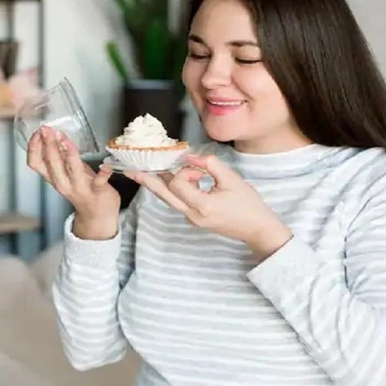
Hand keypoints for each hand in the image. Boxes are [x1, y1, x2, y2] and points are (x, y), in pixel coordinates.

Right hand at [27, 126, 120, 238]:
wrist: (97, 216)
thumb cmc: (82, 189)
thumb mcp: (65, 173)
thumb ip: (59, 158)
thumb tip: (54, 135)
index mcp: (54, 177)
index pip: (35, 163)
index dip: (33, 148)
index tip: (36, 133)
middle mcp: (63, 183)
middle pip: (51, 163)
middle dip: (48, 144)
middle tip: (47, 129)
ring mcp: (80, 188)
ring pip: (71, 170)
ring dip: (68, 153)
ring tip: (65, 140)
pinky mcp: (98, 191)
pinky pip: (99, 182)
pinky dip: (102, 174)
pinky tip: (105, 167)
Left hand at [125, 154, 292, 256]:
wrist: (256, 228)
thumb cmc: (248, 204)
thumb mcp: (232, 179)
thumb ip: (211, 165)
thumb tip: (191, 157)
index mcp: (202, 206)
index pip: (178, 184)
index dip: (184, 171)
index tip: (199, 169)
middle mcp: (192, 215)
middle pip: (163, 195)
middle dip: (147, 181)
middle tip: (130, 171)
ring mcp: (191, 219)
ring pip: (169, 199)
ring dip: (161, 183)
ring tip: (143, 172)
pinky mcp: (194, 218)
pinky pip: (179, 201)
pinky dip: (176, 188)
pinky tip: (179, 178)